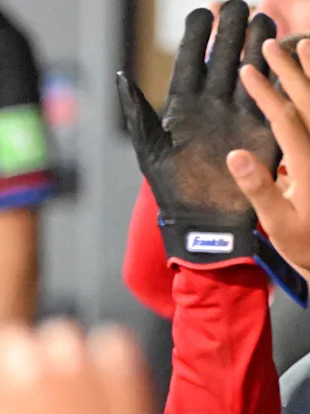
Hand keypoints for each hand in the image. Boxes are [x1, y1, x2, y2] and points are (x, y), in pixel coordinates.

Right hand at [0, 321, 158, 413]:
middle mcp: (29, 378)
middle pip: (7, 336)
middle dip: (5, 357)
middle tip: (14, 387)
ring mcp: (76, 375)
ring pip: (57, 334)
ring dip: (53, 353)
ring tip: (57, 383)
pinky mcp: (119, 380)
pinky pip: (109, 342)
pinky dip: (104, 357)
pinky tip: (97, 381)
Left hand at [118, 2, 279, 268]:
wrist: (202, 222)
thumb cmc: (170, 189)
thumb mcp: (149, 150)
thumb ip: (138, 111)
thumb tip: (121, 75)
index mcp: (183, 106)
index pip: (191, 62)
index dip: (197, 37)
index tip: (201, 13)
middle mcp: (213, 105)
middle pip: (225, 58)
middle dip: (232, 30)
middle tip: (237, 4)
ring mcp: (240, 115)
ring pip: (252, 71)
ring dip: (257, 46)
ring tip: (263, 20)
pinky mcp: (264, 130)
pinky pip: (273, 98)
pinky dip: (280, 78)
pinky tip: (285, 55)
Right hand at [229, 37, 309, 274]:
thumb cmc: (307, 244)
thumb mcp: (278, 224)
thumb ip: (259, 188)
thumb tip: (235, 155)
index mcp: (309, 166)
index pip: (287, 119)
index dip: (266, 92)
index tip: (248, 71)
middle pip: (309, 101)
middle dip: (289, 71)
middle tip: (269, 46)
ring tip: (303, 46)